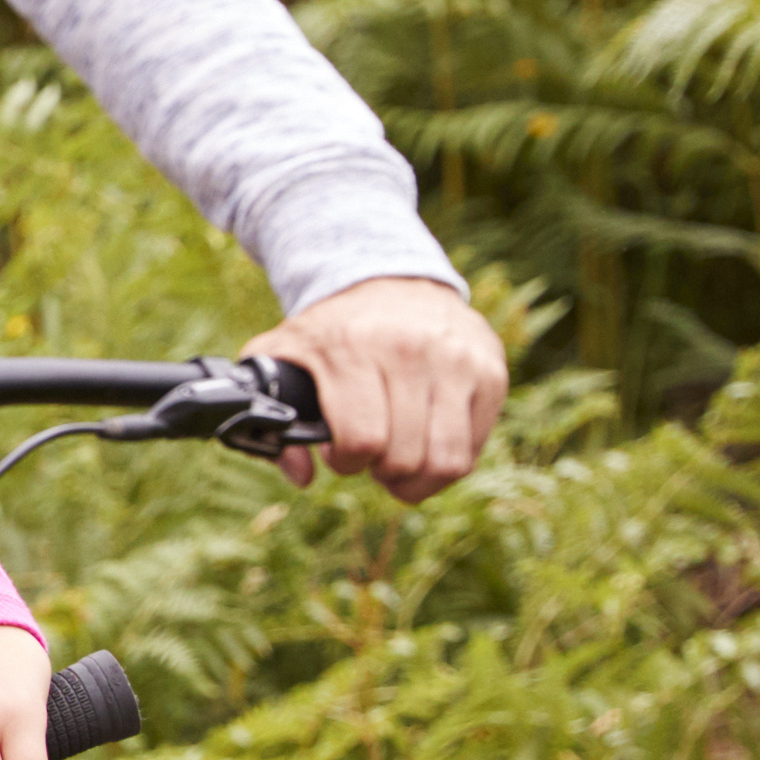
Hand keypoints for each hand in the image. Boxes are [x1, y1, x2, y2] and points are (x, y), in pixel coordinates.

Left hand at [246, 275, 507, 501]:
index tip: (339, 454)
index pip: (362, 440)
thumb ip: (270, 413)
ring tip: (400, 459)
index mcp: (351, 347)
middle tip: (371, 457)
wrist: (392, 280)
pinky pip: (474, 448)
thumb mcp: (285, 354)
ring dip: (418, 478)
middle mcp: (409, 350)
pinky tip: (426, 443)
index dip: (346, 462)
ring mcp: (457, 360)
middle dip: (381, 472)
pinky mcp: (490, 371)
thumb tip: (301, 474)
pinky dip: (447, 461)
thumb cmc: (334, 331)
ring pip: (447, 462)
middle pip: (405, 459)